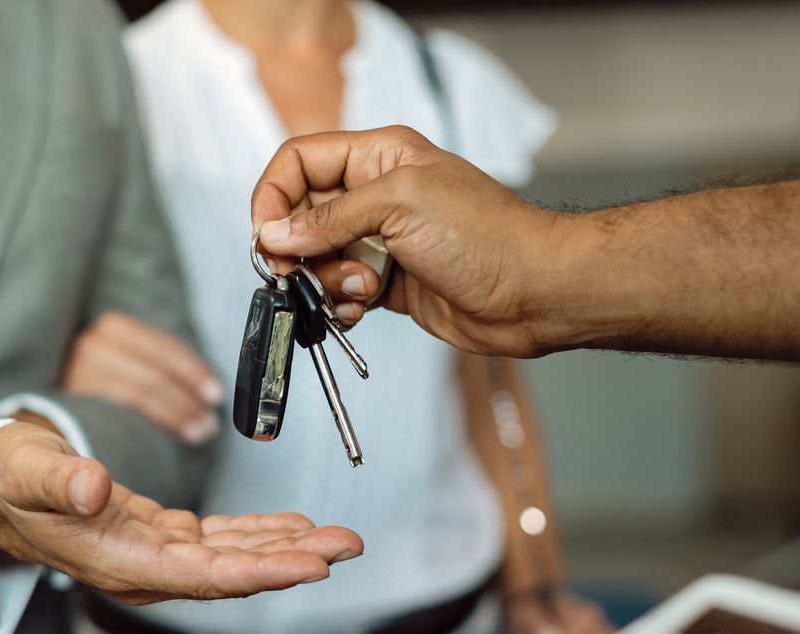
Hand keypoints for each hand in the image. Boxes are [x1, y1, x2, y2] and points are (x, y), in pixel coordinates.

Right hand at [0, 421, 363, 603]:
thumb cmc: (5, 480)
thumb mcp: (24, 469)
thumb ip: (57, 479)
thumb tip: (94, 487)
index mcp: (120, 562)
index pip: (205, 576)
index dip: (264, 571)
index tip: (314, 564)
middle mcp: (144, 569)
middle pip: (233, 572)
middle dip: (293, 560)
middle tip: (349, 544)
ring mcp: (153, 556)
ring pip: (231, 558)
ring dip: (285, 547)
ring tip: (335, 536)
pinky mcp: (157, 537)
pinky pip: (217, 542)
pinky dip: (255, 534)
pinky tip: (288, 527)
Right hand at [62, 311, 222, 445]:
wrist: (48, 421)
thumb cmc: (106, 389)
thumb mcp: (132, 366)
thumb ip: (160, 367)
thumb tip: (210, 391)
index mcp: (113, 328)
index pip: (162, 348)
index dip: (193, 371)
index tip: (215, 394)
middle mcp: (91, 345)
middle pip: (152, 372)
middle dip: (187, 400)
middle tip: (210, 425)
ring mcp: (76, 372)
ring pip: (138, 392)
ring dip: (175, 414)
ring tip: (199, 433)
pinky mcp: (66, 401)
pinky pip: (117, 412)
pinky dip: (150, 423)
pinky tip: (169, 437)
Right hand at [251, 126, 565, 356]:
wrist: (532, 293)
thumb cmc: (485, 238)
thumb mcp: (400, 206)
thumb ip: (330, 218)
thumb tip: (274, 233)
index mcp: (379, 158)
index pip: (300, 161)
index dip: (274, 195)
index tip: (267, 235)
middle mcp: (376, 195)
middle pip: (302, 215)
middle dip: (298, 248)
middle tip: (301, 273)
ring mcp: (381, 240)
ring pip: (318, 258)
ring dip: (327, 280)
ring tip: (364, 288)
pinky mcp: (387, 281)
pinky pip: (340, 291)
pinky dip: (341, 304)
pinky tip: (364, 309)